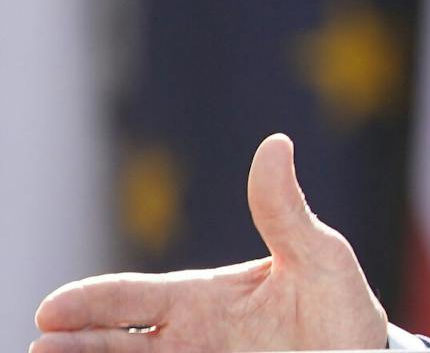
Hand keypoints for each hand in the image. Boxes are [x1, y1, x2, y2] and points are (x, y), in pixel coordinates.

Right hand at [33, 135, 388, 352]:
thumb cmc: (340, 307)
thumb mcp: (320, 257)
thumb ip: (286, 212)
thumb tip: (275, 144)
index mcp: (202, 299)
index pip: (134, 298)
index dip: (92, 303)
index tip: (51, 312)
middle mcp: (188, 339)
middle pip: (114, 343)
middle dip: (76, 346)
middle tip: (42, 349)